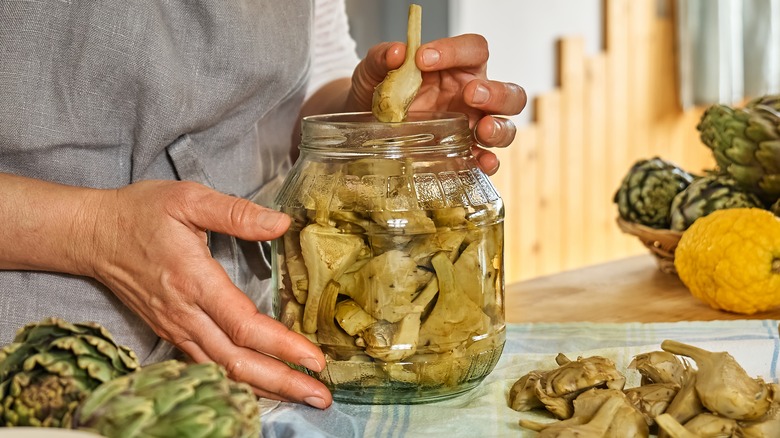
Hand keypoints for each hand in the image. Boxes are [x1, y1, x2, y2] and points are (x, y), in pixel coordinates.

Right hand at [85, 180, 331, 408]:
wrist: (92, 234)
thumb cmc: (140, 213)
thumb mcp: (188, 198)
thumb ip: (236, 213)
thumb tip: (281, 224)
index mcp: (193, 281)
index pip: (243, 326)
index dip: (281, 346)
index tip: (313, 360)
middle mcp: (184, 314)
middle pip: (236, 361)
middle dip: (281, 381)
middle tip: (320, 394)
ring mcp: (175, 327)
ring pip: (222, 370)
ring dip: (263, 387)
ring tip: (301, 395)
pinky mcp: (170, 331)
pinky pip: (207, 365)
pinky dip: (237, 380)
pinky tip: (261, 385)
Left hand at [347, 34, 526, 174]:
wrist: (361, 123)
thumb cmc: (375, 92)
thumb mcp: (371, 72)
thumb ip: (380, 58)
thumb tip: (397, 52)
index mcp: (456, 67)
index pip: (474, 50)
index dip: (456, 50)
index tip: (423, 59)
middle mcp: (471, 97)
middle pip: (507, 91)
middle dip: (496, 93)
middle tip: (471, 93)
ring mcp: (470, 127)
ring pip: (505, 126)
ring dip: (498, 128)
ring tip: (481, 129)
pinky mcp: (461, 153)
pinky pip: (485, 159)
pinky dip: (487, 162)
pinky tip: (480, 161)